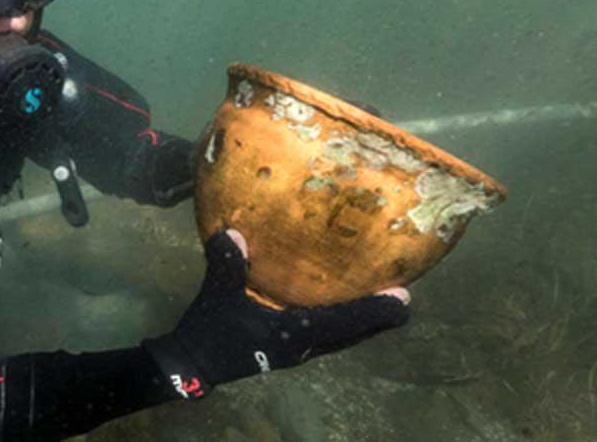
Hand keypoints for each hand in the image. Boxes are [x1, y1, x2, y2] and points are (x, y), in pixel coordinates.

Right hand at [143, 228, 410, 397]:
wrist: (192, 364)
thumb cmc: (209, 332)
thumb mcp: (216, 295)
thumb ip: (226, 264)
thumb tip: (233, 231)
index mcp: (293, 335)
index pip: (344, 323)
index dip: (374, 311)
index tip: (405, 298)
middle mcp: (304, 347)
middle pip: (353, 334)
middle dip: (378, 317)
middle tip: (403, 296)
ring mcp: (298, 351)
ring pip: (343, 337)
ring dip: (364, 320)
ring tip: (383, 299)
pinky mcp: (290, 349)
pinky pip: (328, 335)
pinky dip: (344, 321)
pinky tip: (343, 303)